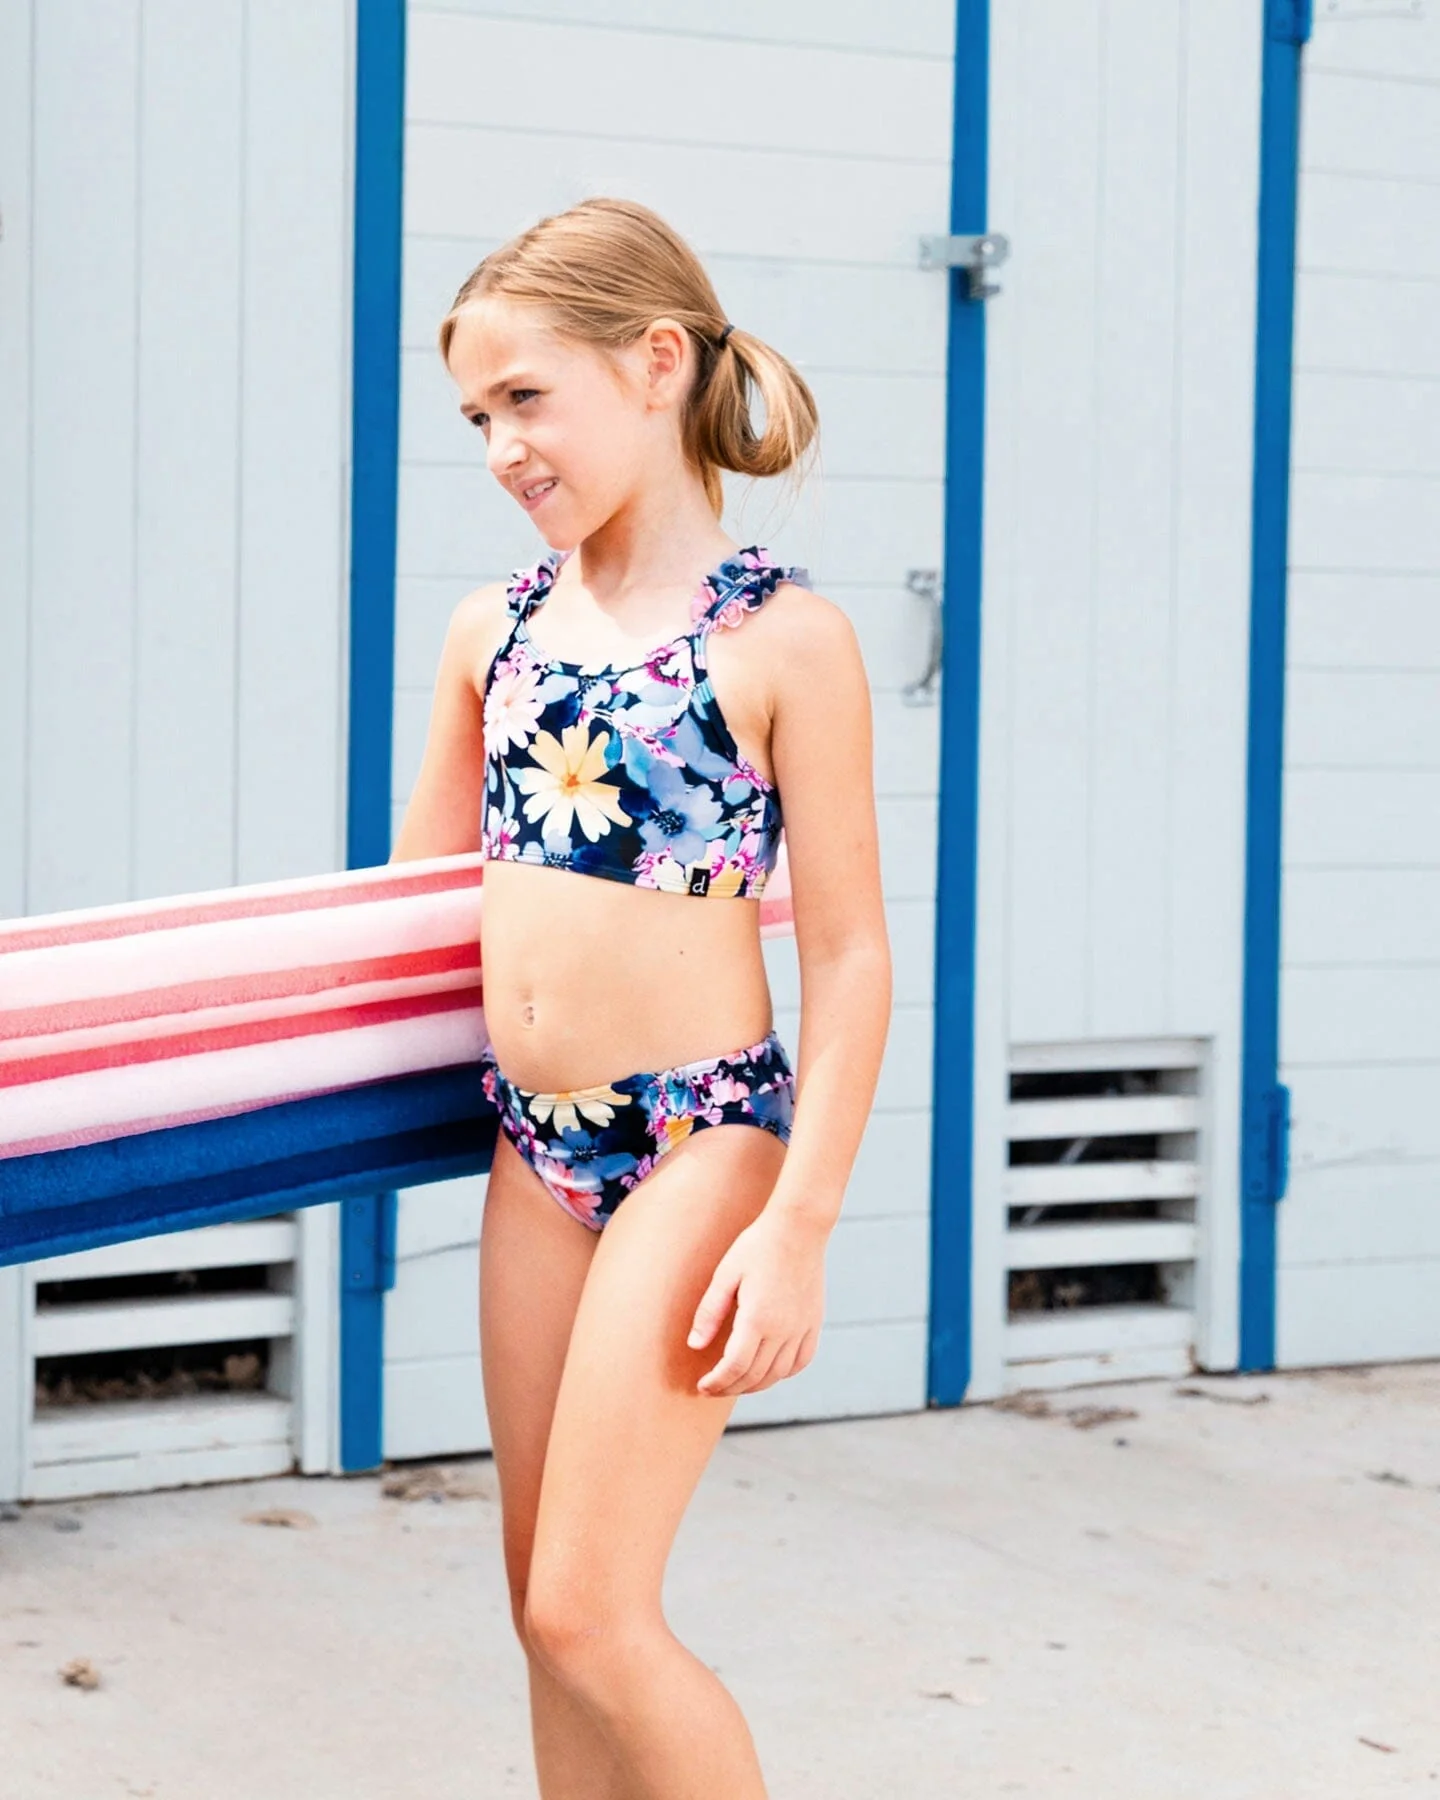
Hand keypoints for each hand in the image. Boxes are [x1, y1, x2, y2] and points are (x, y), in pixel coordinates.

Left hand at [687, 1211, 826, 1397]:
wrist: (799, 1228)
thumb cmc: (757, 1246)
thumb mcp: (725, 1275)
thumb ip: (710, 1313)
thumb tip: (695, 1346)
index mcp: (758, 1318)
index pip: (735, 1367)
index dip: (717, 1382)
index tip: (703, 1387)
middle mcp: (783, 1329)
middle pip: (755, 1376)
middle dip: (730, 1387)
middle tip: (713, 1387)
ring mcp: (802, 1328)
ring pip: (778, 1374)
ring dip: (755, 1385)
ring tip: (736, 1382)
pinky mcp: (814, 1323)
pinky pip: (801, 1361)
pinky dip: (783, 1373)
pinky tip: (768, 1370)